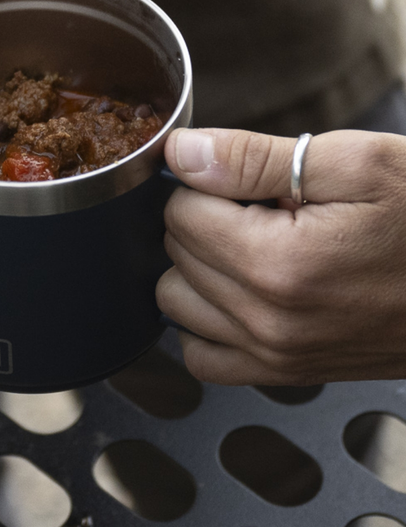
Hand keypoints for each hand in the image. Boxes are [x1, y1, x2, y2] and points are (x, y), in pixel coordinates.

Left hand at [157, 126, 405, 384]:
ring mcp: (279, 356)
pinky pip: (204, 356)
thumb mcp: (353, 163)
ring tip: (260, 243)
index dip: (208, 182)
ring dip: (202, 268)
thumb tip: (179, 155)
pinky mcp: (291, 374)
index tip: (252, 180)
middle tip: (268, 209)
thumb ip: (249, 157)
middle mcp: (270, 321)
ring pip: (176, 302)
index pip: (180, 209)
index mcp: (279, 264)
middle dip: (207, 220)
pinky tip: (244, 286)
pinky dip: (209, 321)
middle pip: (175, 253)